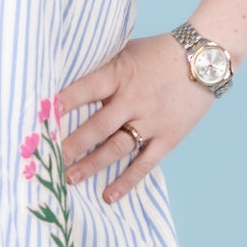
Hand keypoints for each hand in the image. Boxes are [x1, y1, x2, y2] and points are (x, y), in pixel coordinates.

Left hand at [56, 32, 215, 202]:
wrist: (205, 58)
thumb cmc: (158, 53)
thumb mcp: (125, 50)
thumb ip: (100, 65)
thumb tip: (62, 73)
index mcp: (119, 74)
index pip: (86, 89)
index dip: (63, 103)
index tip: (40, 118)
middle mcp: (133, 99)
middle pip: (97, 126)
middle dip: (71, 144)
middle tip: (49, 159)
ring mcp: (151, 121)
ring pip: (117, 148)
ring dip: (92, 165)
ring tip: (69, 178)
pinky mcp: (168, 137)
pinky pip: (144, 163)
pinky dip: (127, 181)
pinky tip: (108, 196)